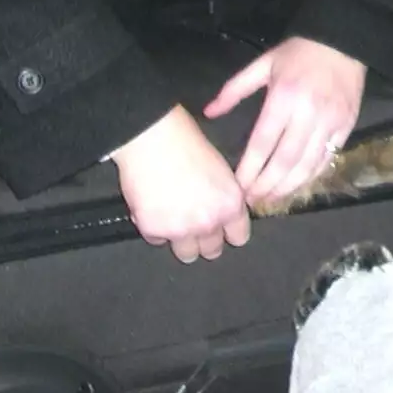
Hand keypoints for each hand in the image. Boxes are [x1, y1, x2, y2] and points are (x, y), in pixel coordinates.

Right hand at [109, 105, 251, 263]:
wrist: (153, 137)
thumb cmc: (188, 142)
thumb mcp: (222, 170)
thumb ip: (225, 197)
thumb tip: (225, 213)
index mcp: (230, 205)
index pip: (239, 238)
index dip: (230, 232)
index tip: (223, 229)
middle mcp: (209, 222)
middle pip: (213, 251)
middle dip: (205, 240)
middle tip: (194, 224)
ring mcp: (180, 230)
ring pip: (187, 254)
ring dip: (181, 240)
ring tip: (174, 220)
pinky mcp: (153, 230)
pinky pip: (157, 240)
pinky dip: (156, 229)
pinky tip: (154, 208)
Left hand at [203, 37, 365, 208]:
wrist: (344, 41)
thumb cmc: (299, 52)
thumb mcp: (263, 64)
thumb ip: (234, 89)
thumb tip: (209, 112)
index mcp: (283, 97)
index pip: (262, 143)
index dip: (249, 169)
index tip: (238, 186)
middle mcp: (307, 113)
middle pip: (285, 160)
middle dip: (267, 185)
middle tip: (253, 200)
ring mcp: (330, 122)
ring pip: (307, 165)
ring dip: (288, 187)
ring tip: (272, 198)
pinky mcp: (346, 126)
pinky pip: (327, 158)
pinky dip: (311, 175)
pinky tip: (297, 184)